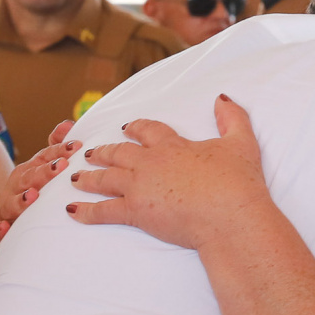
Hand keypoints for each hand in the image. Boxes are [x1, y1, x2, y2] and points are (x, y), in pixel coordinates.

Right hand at [0, 121, 77, 248]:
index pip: (44, 157)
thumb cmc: (35, 191)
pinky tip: (4, 228)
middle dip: (44, 172)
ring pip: (10, 204)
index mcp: (29, 170)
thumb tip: (67, 124)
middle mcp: (15, 187)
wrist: (11, 222)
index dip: (59, 151)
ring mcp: (5, 209)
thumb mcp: (45, 169)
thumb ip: (56, 148)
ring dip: (20, 200)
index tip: (77, 146)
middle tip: (60, 166)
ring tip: (32, 196)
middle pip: (28, 178)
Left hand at [68, 94, 266, 251]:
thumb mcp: (241, 143)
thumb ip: (233, 118)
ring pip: (105, 178)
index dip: (135, 128)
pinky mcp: (135, 212)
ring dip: (88, 177)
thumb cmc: (238, 183)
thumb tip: (222, 98)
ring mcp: (139, 187)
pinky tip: (72, 211)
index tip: (126, 129)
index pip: (148, 130)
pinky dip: (85, 212)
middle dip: (103, 152)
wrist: (229, 216)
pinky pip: (103, 211)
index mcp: (173, 146)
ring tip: (76, 177)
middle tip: (90, 153)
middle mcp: (150, 163)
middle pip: (119, 153)